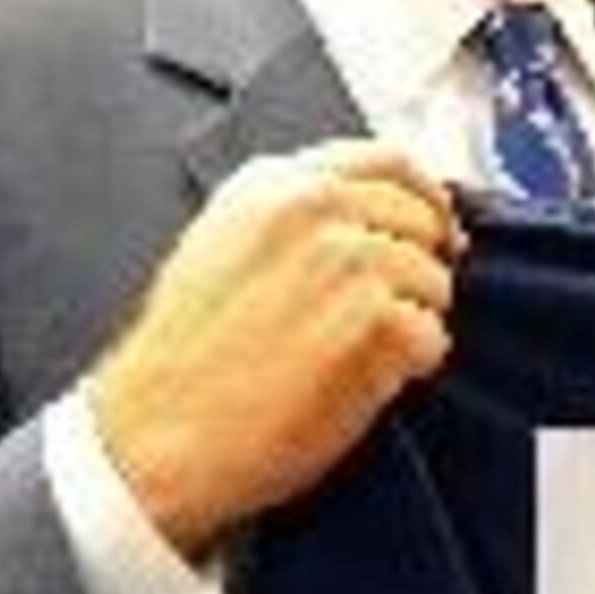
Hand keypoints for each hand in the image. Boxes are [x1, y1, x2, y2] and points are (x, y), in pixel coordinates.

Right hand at [88, 141, 463, 555]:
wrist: (157, 433)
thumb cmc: (187, 358)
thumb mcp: (223, 248)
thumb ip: (296, 220)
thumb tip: (376, 219)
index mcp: (273, 183)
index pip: (388, 161)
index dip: (424, 199)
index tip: (437, 232)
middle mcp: (313, 205)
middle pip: (422, 222)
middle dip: (418, 271)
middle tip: (384, 318)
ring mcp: (346, 256)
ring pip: (435, 281)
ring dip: (412, 324)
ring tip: (354, 355)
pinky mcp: (372, 315)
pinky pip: (432, 336)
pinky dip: (410, 366)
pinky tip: (359, 380)